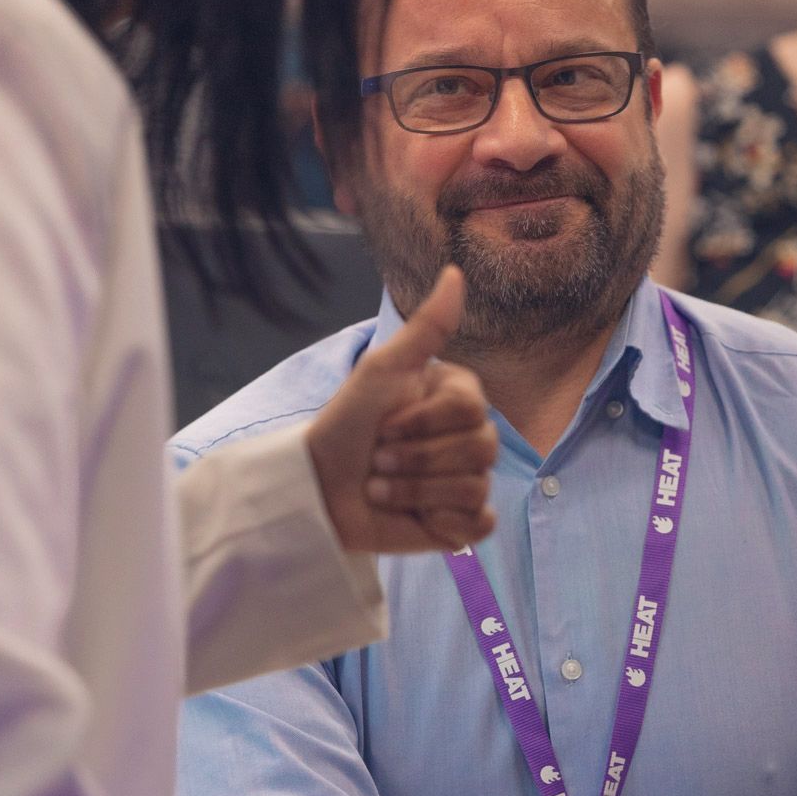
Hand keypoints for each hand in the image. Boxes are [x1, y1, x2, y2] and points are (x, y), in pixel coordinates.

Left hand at [307, 266, 497, 552]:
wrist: (316, 488)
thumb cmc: (346, 424)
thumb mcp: (383, 369)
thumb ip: (427, 326)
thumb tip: (456, 271)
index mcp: (459, 399)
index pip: (472, 410)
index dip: (423, 422)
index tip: (385, 423)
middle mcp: (469, 438)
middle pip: (480, 449)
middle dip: (417, 458)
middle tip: (379, 458)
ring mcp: (467, 482)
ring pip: (473, 487)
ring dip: (414, 489)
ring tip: (382, 486)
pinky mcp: (459, 523)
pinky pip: (478, 524)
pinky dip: (442, 523)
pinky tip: (413, 515)